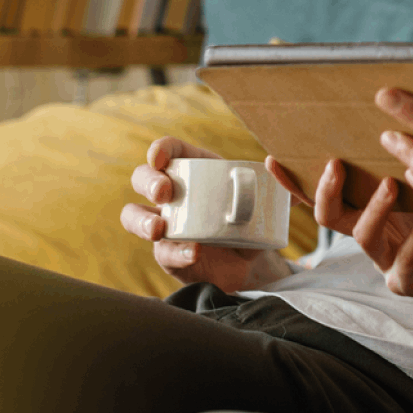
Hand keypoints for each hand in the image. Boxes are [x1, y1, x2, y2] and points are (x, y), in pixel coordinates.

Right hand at [121, 137, 290, 292]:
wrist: (252, 262)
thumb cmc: (252, 220)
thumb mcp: (268, 200)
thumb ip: (279, 184)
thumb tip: (277, 164)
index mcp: (194, 170)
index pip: (168, 151)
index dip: (159, 150)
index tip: (160, 157)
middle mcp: (172, 194)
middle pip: (142, 178)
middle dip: (148, 181)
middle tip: (165, 192)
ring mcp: (165, 224)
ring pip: (133, 215)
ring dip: (141, 220)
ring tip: (160, 228)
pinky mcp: (169, 255)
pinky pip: (163, 253)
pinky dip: (176, 252)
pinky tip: (193, 252)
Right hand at [282, 157, 412, 307]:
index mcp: (376, 203)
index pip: (330, 189)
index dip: (298, 179)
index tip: (275, 157)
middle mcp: (378, 230)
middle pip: (332, 215)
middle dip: (326, 190)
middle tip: (336, 164)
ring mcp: (392, 258)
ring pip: (363, 238)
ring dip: (372, 210)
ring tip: (391, 184)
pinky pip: (403, 266)